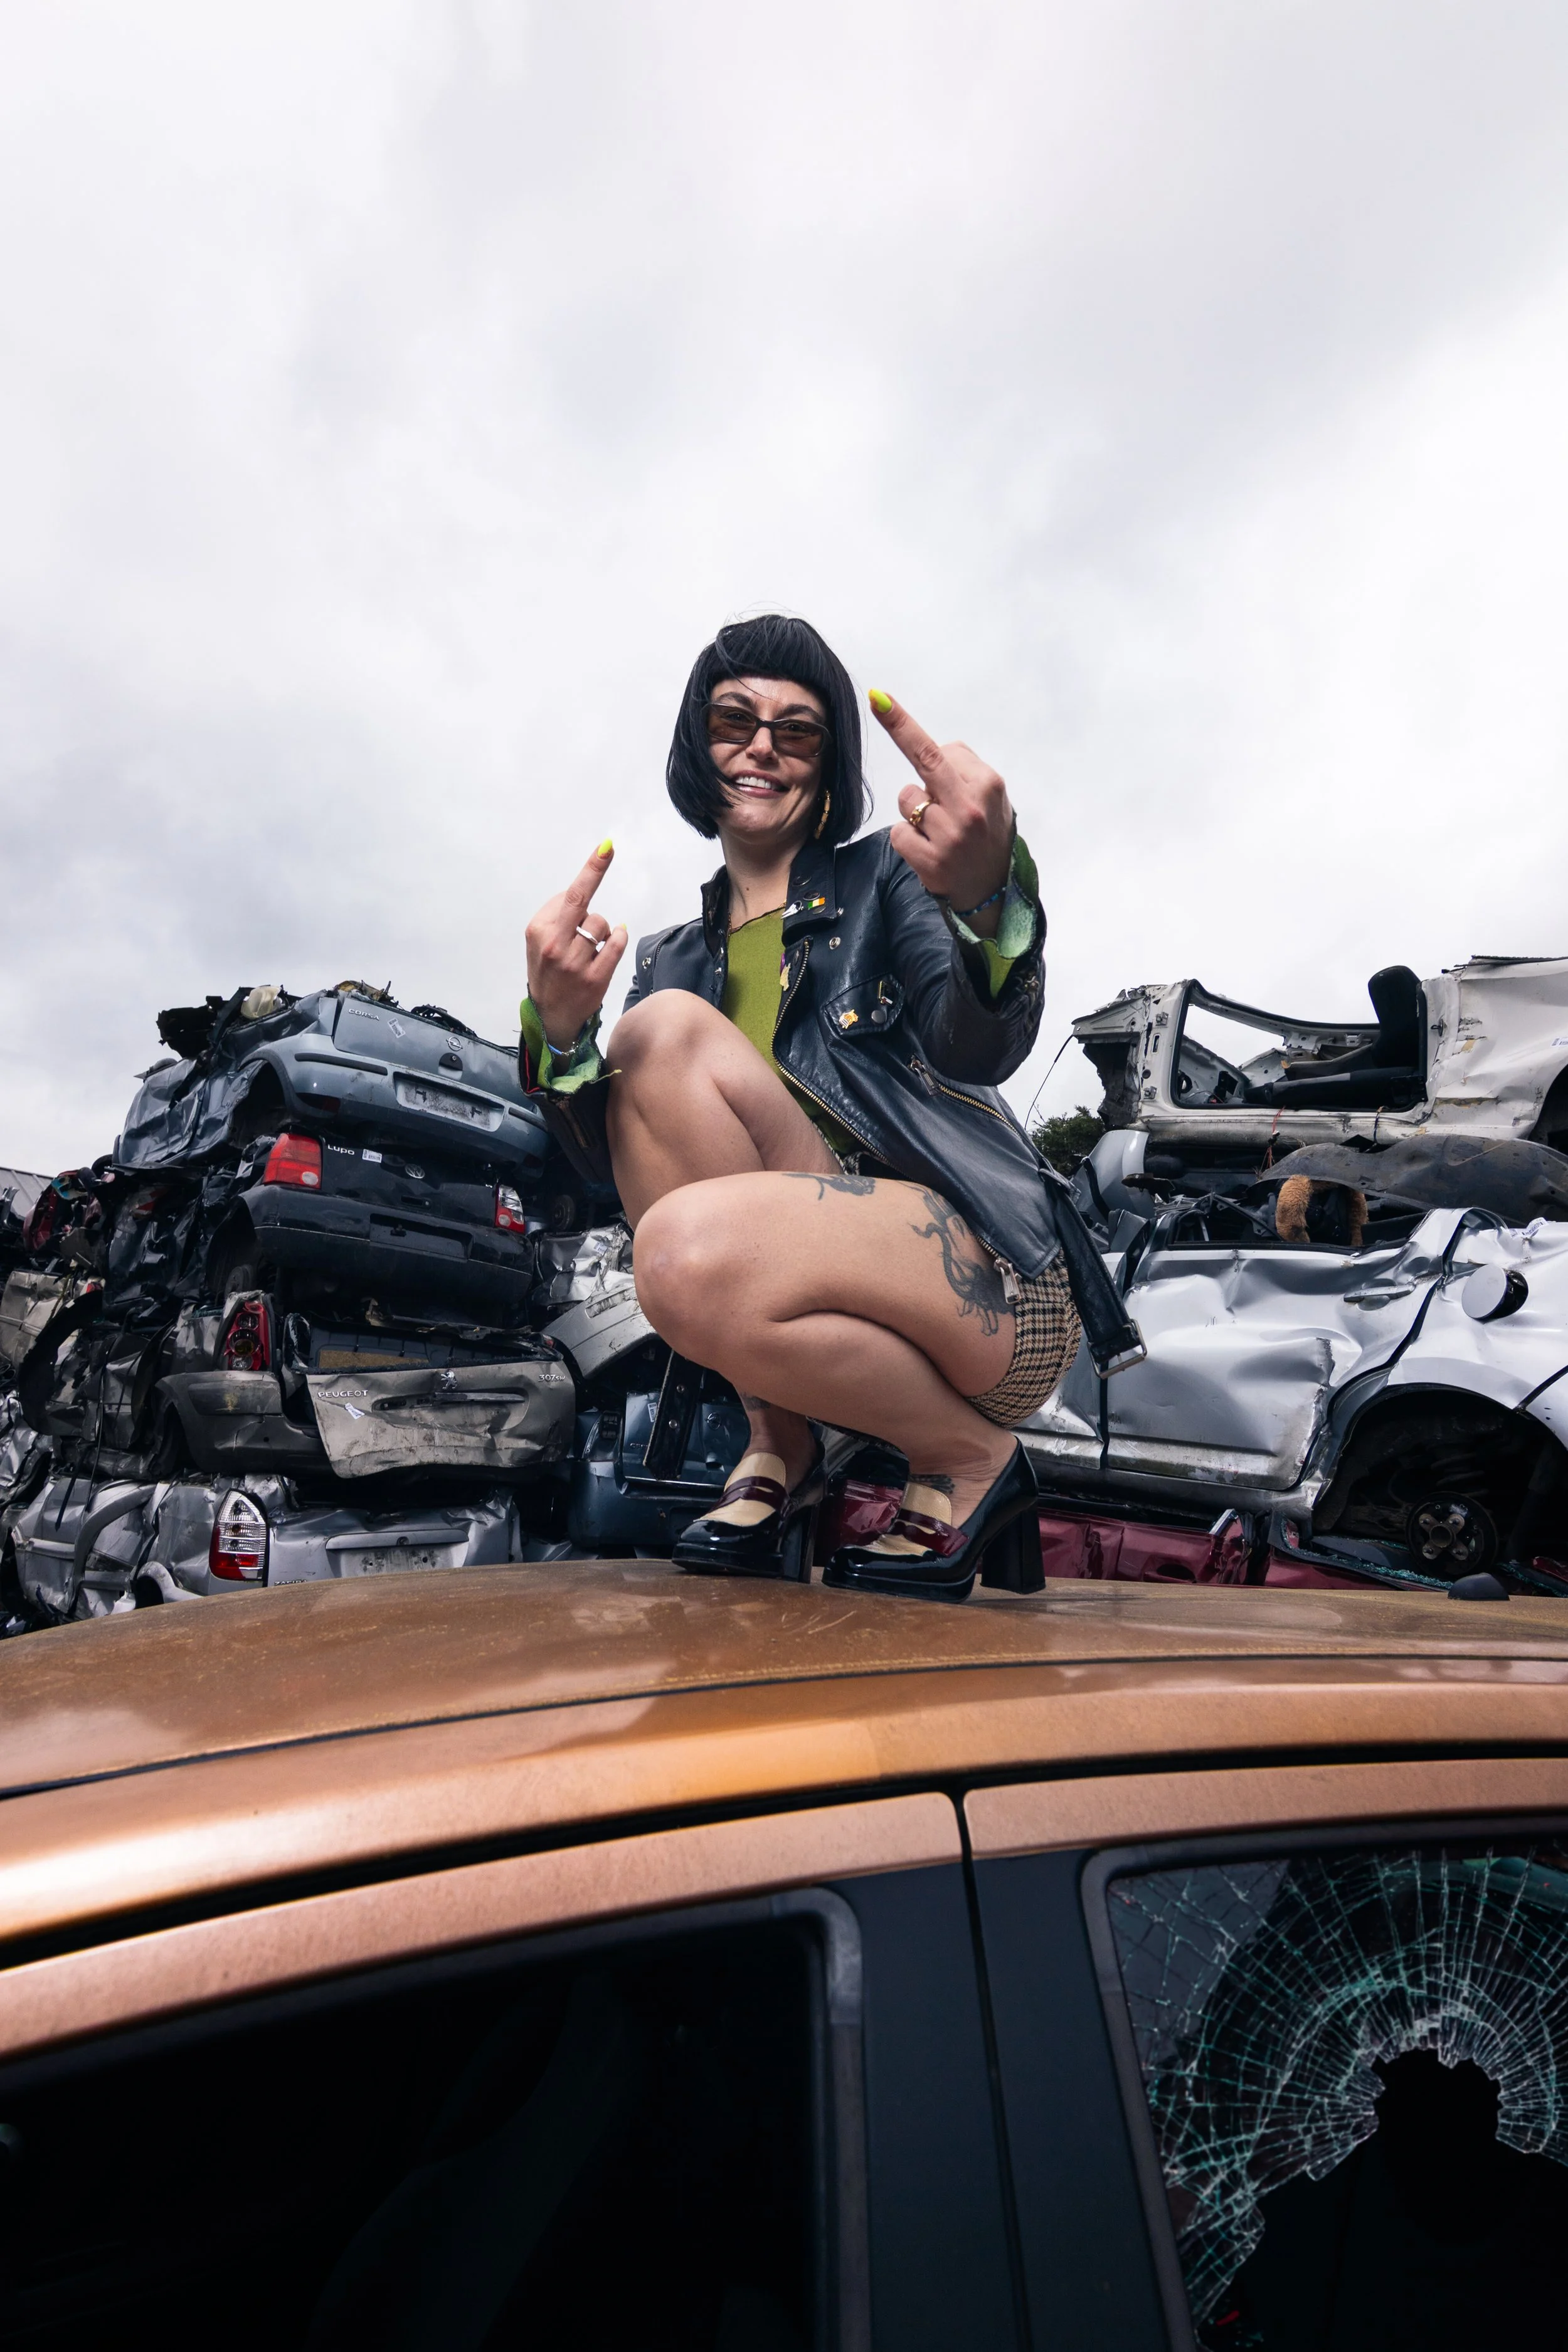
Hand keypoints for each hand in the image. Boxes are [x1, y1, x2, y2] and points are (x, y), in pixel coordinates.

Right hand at [525, 841, 628, 1048]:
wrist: (550, 1016)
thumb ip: (557, 917)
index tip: (604, 849)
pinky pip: (616, 944)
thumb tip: (583, 890)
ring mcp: (574, 963)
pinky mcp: (594, 979)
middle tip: (607, 849)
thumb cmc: (548, 972)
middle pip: (581, 900)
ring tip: (590, 948)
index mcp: (538, 931)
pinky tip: (611, 943)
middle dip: (594, 870)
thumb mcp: (539, 942)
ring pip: (601, 924)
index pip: (568, 896)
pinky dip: (618, 938)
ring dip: (602, 931)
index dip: (590, 874)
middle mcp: (554, 945)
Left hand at [871, 691, 1014, 933]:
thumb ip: (965, 771)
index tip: (881, 699)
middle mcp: (970, 807)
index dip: (907, 728)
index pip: (943, 749)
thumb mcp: (992, 797)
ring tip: (937, 828)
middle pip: (925, 757)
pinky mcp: (931, 861)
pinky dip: (907, 838)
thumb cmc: (986, 834)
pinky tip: (928, 848)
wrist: (993, 890)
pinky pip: (898, 832)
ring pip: (906, 798)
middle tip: (877, 700)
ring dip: (913, 810)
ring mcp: (950, 835)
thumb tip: (933, 749)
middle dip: (899, 725)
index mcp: (987, 785)